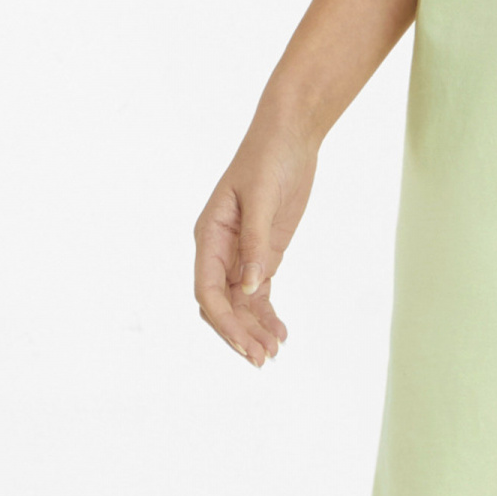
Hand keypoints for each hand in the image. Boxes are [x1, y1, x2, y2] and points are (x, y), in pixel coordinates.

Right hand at [193, 118, 317, 367]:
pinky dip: (266, 314)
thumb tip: (251, 287)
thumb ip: (255, 243)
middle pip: (221, 303)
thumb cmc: (268, 158)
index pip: (206, 289)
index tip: (244, 342)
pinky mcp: (263, 254)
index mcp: (209, 235)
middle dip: (238, 332)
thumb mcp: (261, 198)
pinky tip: (280, 333)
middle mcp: (220, 250)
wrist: (290, 136)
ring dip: (253, 329)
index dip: (223, 320)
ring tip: (273, 353)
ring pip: (240, 303)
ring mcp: (241, 254)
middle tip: (261, 359)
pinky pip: (259, 293)